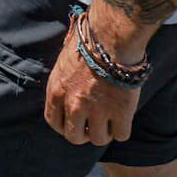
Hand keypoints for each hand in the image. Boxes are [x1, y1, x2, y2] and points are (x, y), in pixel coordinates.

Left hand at [44, 21, 140, 144]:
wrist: (111, 37)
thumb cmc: (88, 42)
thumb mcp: (64, 62)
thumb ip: (63, 84)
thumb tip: (66, 93)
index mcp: (57, 91)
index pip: (54, 123)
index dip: (65, 125)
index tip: (75, 121)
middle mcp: (74, 105)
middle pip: (74, 137)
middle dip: (84, 133)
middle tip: (93, 123)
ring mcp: (97, 111)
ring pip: (99, 139)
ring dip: (105, 131)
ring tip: (110, 117)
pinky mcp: (120, 112)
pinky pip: (121, 135)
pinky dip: (122, 128)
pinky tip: (123, 115)